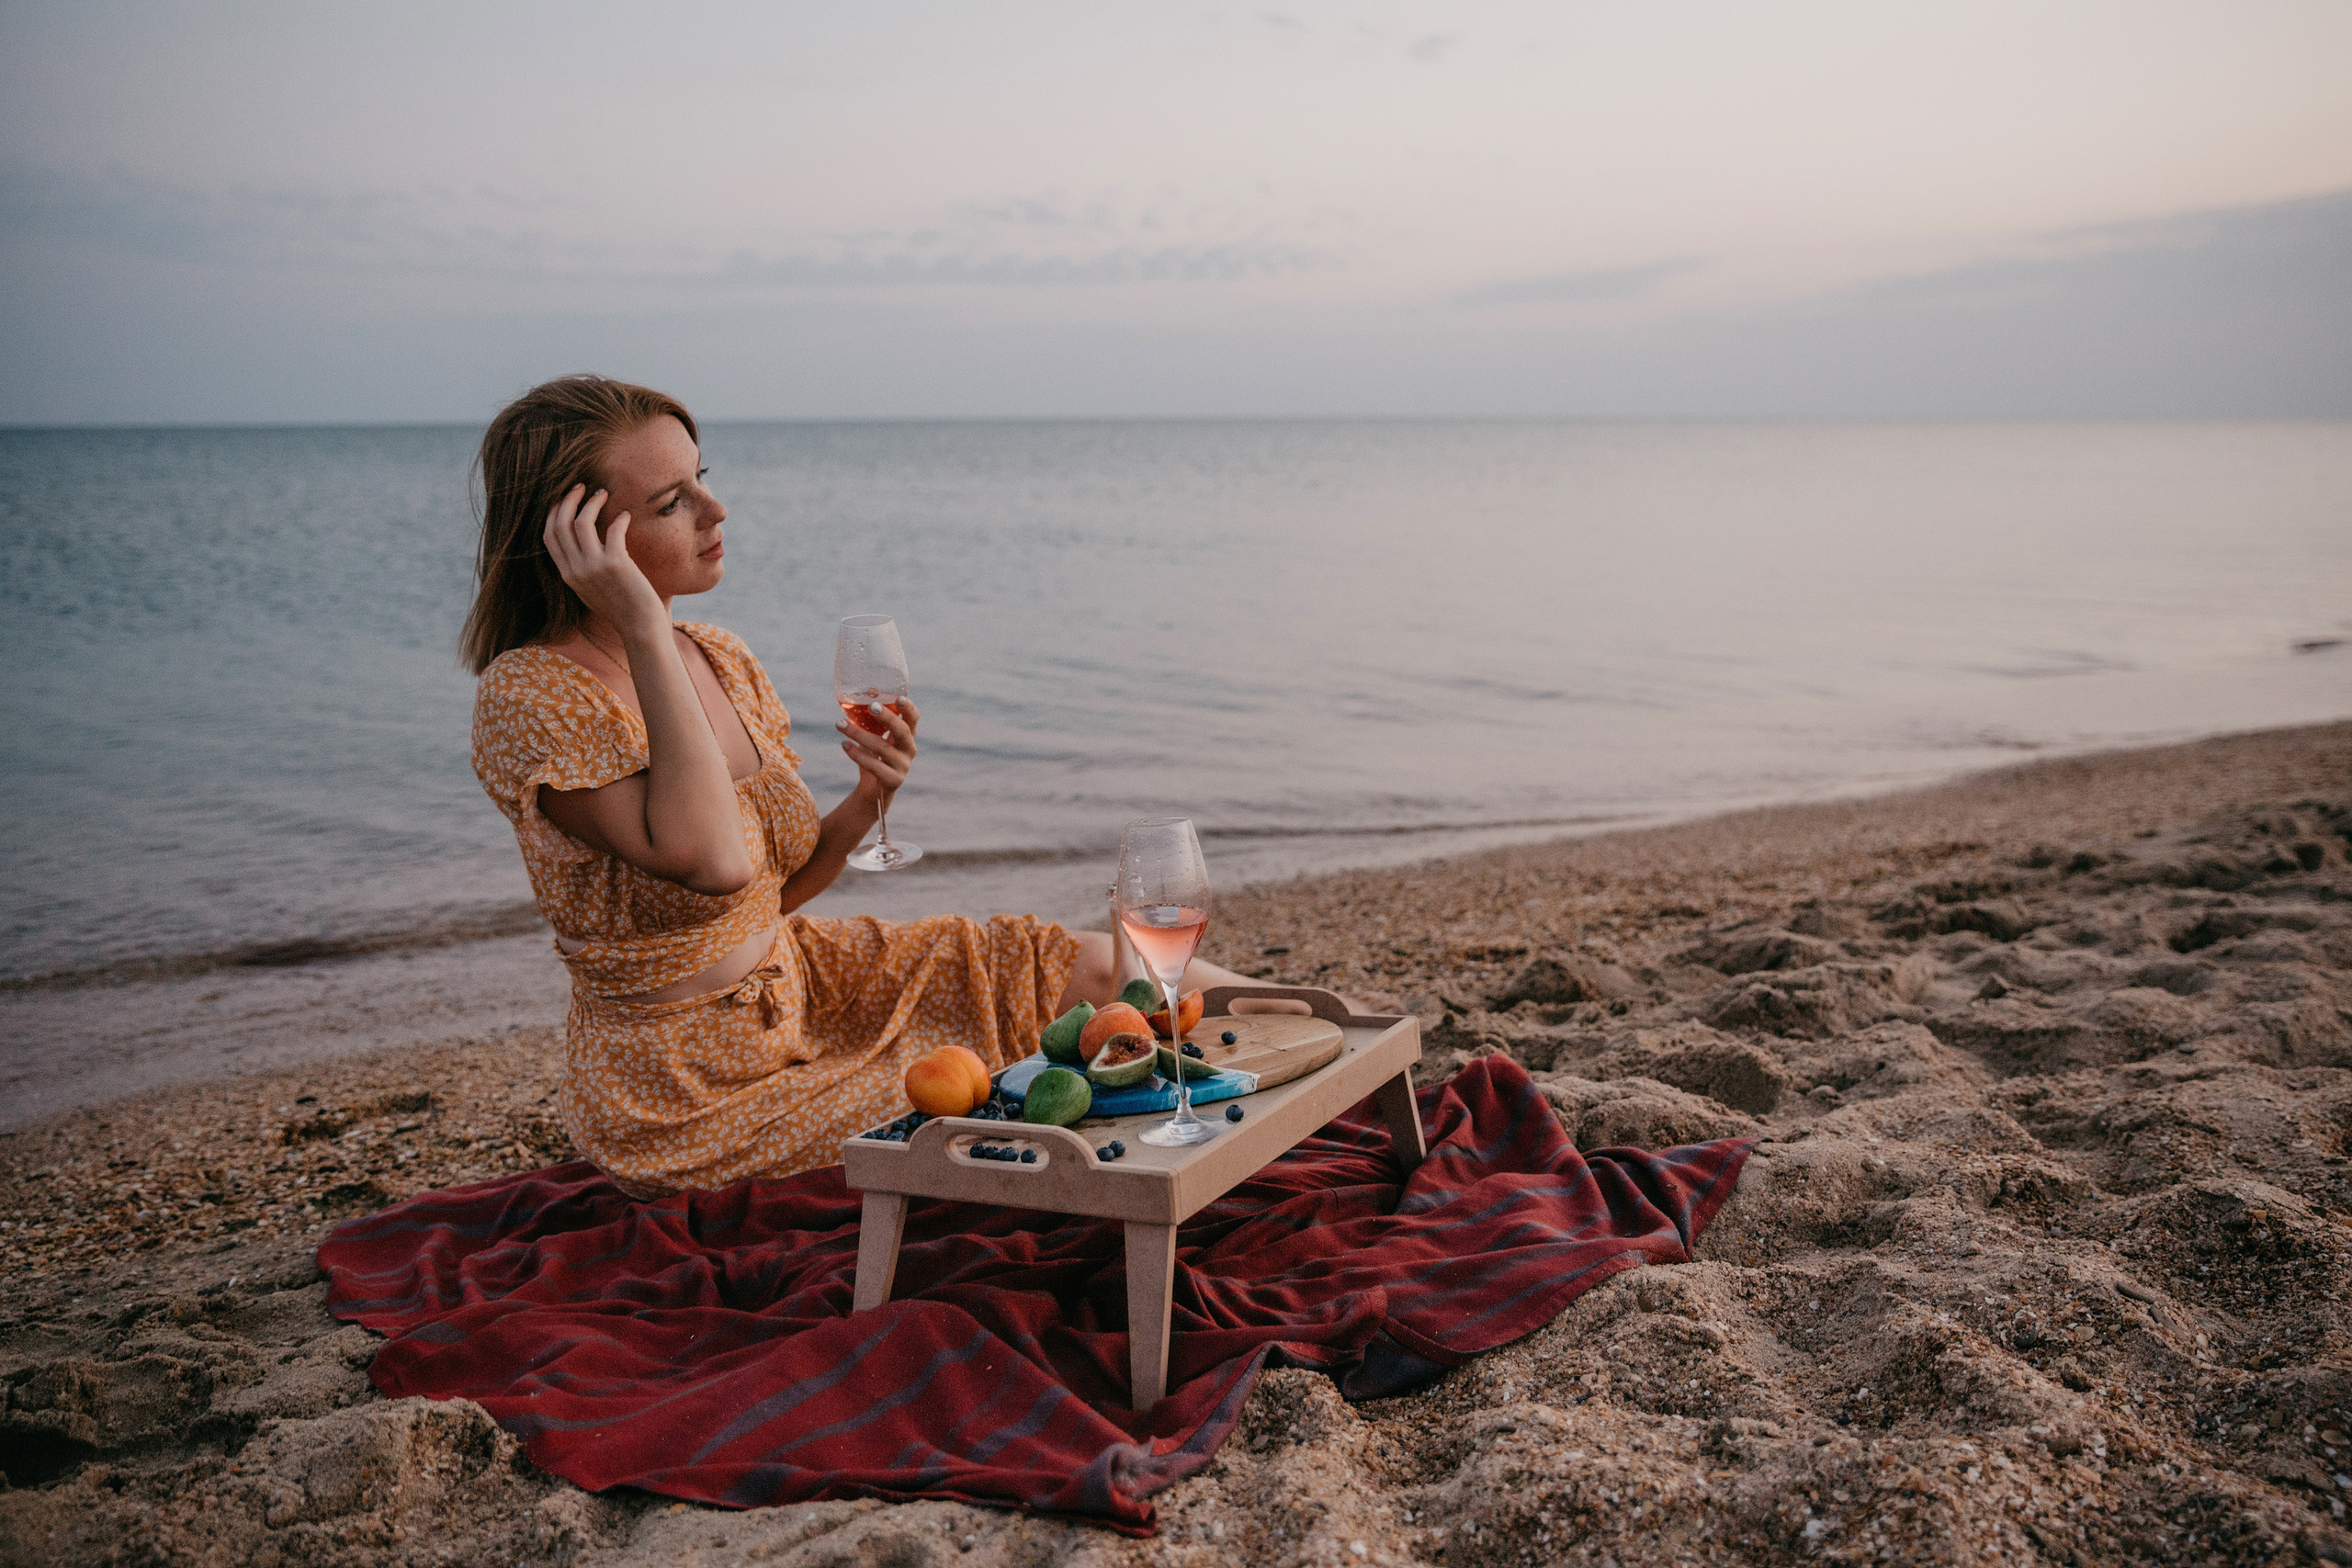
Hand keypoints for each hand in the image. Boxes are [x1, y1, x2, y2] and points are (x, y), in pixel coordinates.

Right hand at [542, 484, 664, 633]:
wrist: (640, 627)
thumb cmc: (621, 608)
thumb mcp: (591, 590)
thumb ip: (583, 569)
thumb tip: (584, 544)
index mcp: (567, 575)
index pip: (548, 536)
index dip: (554, 513)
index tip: (565, 499)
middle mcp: (575, 570)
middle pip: (560, 524)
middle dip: (569, 499)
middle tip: (582, 486)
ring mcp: (594, 567)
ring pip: (581, 522)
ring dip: (592, 503)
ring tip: (603, 493)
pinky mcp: (616, 563)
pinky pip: (613, 530)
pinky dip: (619, 519)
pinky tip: (626, 515)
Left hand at [838, 698, 918, 809]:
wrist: (873, 790)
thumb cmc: (874, 757)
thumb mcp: (874, 737)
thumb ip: (870, 720)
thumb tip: (859, 695)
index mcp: (907, 737)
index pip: (913, 719)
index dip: (909, 709)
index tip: (899, 698)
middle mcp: (909, 750)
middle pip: (902, 731)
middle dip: (887, 717)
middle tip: (871, 706)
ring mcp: (903, 766)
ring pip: (882, 747)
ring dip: (858, 733)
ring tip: (840, 724)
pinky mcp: (893, 781)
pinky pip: (874, 766)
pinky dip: (857, 754)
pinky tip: (844, 745)